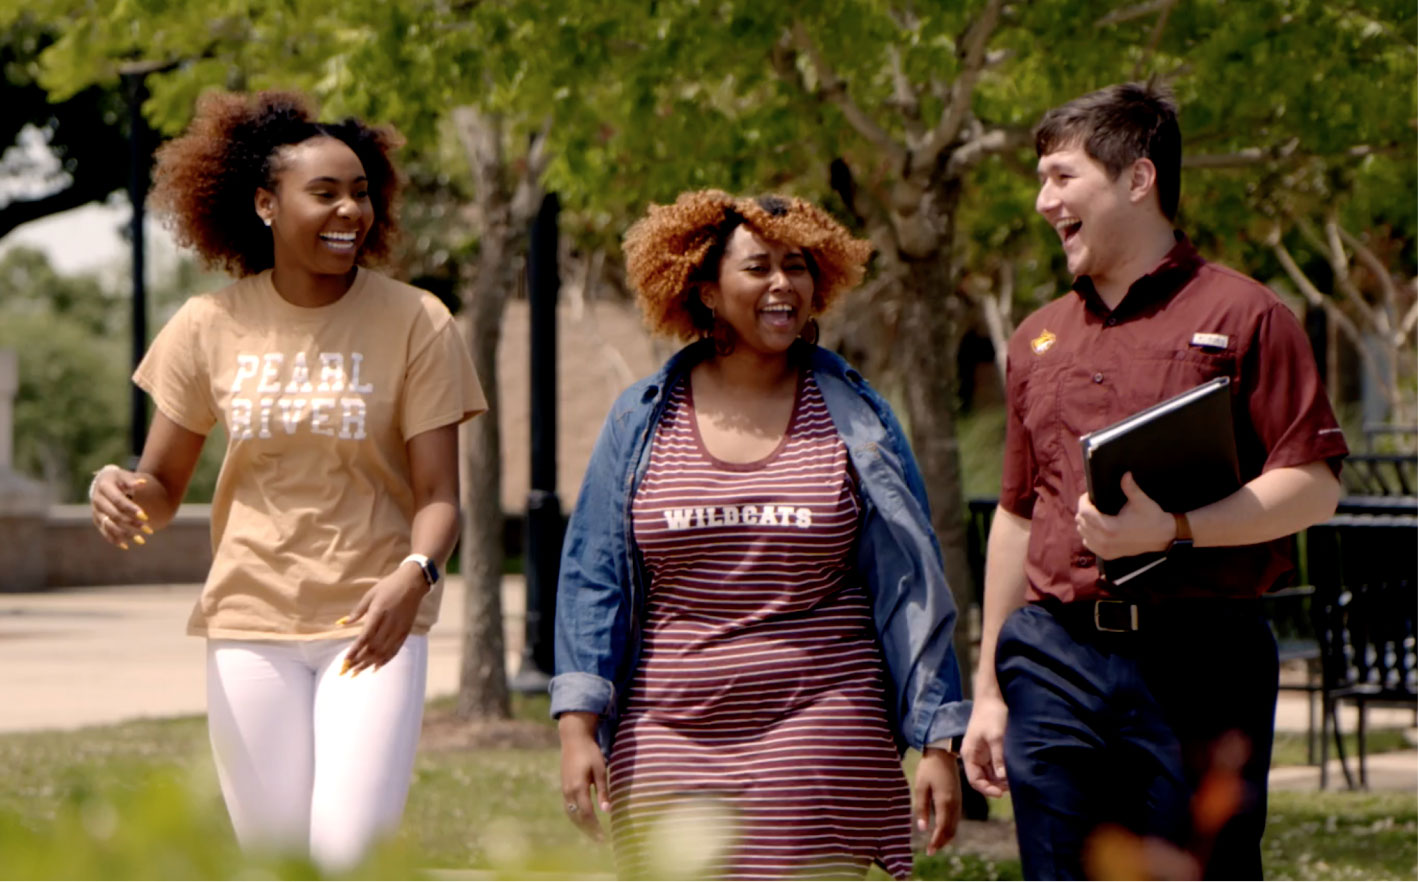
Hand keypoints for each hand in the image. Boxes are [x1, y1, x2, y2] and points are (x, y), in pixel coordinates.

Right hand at [89, 466, 150, 550]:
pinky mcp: (96, 519)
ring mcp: (95, 511)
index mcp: (104, 487)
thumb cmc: (118, 478)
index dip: (131, 509)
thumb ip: (132, 480)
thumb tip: (143, 483)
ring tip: (141, 541)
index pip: (118, 501)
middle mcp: (97, 500)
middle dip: (132, 523)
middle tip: (149, 530)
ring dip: (125, 534)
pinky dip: (114, 539)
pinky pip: (104, 531)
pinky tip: (126, 546)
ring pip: (109, 525)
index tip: (145, 517)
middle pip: (115, 515)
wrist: (102, 481)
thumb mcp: (124, 475)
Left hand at [340, 564, 426, 675]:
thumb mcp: (370, 595)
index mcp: (378, 613)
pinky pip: (395, 650)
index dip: (355, 651)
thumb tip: (342, 623)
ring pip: (383, 652)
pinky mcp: (405, 632)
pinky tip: (376, 667)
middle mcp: (389, 624)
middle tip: (347, 671)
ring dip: (370, 663)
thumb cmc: (388, 586)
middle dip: (359, 661)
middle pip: (373, 648)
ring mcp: (398, 629)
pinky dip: (385, 660)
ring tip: (358, 672)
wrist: (413, 583)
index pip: (365, 637)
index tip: (345, 661)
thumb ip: (357, 611)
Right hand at [559, 712, 610, 840]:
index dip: (595, 828)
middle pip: (578, 818)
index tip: (604, 838)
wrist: (573, 738)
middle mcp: (569, 791)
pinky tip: (583, 820)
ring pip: (571, 814)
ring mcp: (564, 790)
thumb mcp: (600, 770)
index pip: (587, 814)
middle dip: (589, 831)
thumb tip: (607, 811)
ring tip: (593, 834)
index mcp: (578, 787)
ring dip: (581, 826)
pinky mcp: (564, 787)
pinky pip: (568, 808)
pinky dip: (576, 817)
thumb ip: (603, 791)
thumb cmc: (590, 752)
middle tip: (600, 841)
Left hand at [913, 747, 961, 854]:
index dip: (936, 842)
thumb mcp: (921, 787)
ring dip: (946, 837)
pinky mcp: (958, 799)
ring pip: (955, 826)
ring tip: (935, 844)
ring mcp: (958, 802)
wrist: (943, 754)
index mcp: (945, 802)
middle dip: (941, 842)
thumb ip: (922, 808)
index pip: (942, 828)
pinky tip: (942, 830)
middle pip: (951, 830)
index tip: (929, 851)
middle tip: (931, 851)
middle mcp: (954, 804)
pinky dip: (950, 828)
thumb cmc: (928, 769)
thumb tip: (923, 829)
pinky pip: (956, 819)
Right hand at [961, 693, 1008, 796]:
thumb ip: (998, 758)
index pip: (975, 780)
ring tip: (1014, 780)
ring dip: (1000, 779)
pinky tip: (1013, 771)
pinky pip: (995, 766)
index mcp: (970, 754)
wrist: (992, 698)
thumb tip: (1002, 778)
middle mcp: (974, 756)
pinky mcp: (990, 749)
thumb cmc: (991, 715)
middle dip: (996, 785)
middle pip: (983, 779)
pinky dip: (1003, 771)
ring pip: (990, 774)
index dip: (987, 789)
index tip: (1002, 793)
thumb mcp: (996, 737)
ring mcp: (982, 753)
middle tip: (1012, 787)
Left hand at [1075, 472, 1173, 559]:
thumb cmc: (1152, 517)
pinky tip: (1096, 527)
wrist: (1163, 537)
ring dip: (1085, 522)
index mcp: (1110, 527)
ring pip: (1082, 533)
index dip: (1084, 501)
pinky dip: (1088, 534)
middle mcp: (1104, 541)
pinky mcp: (1108, 555)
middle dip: (1084, 510)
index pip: (1084, 512)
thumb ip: (1130, 487)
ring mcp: (1105, 550)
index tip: (1088, 495)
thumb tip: (1125, 474)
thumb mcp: (1141, 501)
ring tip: (1093, 513)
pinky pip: (1088, 543)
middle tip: (1091, 502)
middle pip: (1081, 522)